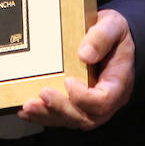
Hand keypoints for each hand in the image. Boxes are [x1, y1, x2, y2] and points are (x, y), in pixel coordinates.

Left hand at [18, 8, 134, 129]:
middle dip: (60, 108)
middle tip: (42, 95)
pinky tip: (26, 110)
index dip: (84, 97)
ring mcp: (90, 106)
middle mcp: (106, 101)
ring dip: (47, 115)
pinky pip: (61, 116)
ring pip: (70, 120)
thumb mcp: (113, 25)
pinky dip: (43, 115)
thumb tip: (84, 55)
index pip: (104, 100)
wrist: (108, 36)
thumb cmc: (113, 32)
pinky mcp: (76, 105)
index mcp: (118, 83)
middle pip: (85, 116)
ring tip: (28, 107)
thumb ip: (102, 37)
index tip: (68, 81)